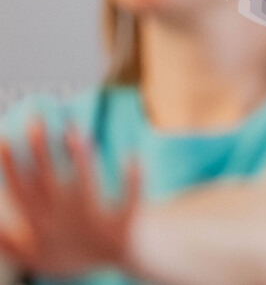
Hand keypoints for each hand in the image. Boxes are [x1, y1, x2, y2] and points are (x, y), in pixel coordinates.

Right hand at [0, 119, 140, 277]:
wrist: (116, 263)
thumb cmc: (75, 254)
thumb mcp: (35, 257)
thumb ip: (10, 244)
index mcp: (42, 228)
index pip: (21, 193)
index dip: (11, 168)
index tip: (5, 140)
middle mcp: (65, 223)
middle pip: (50, 183)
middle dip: (41, 153)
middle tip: (36, 121)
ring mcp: (94, 224)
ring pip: (85, 188)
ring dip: (81, 160)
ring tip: (76, 132)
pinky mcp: (123, 227)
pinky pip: (129, 201)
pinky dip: (133, 180)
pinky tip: (131, 154)